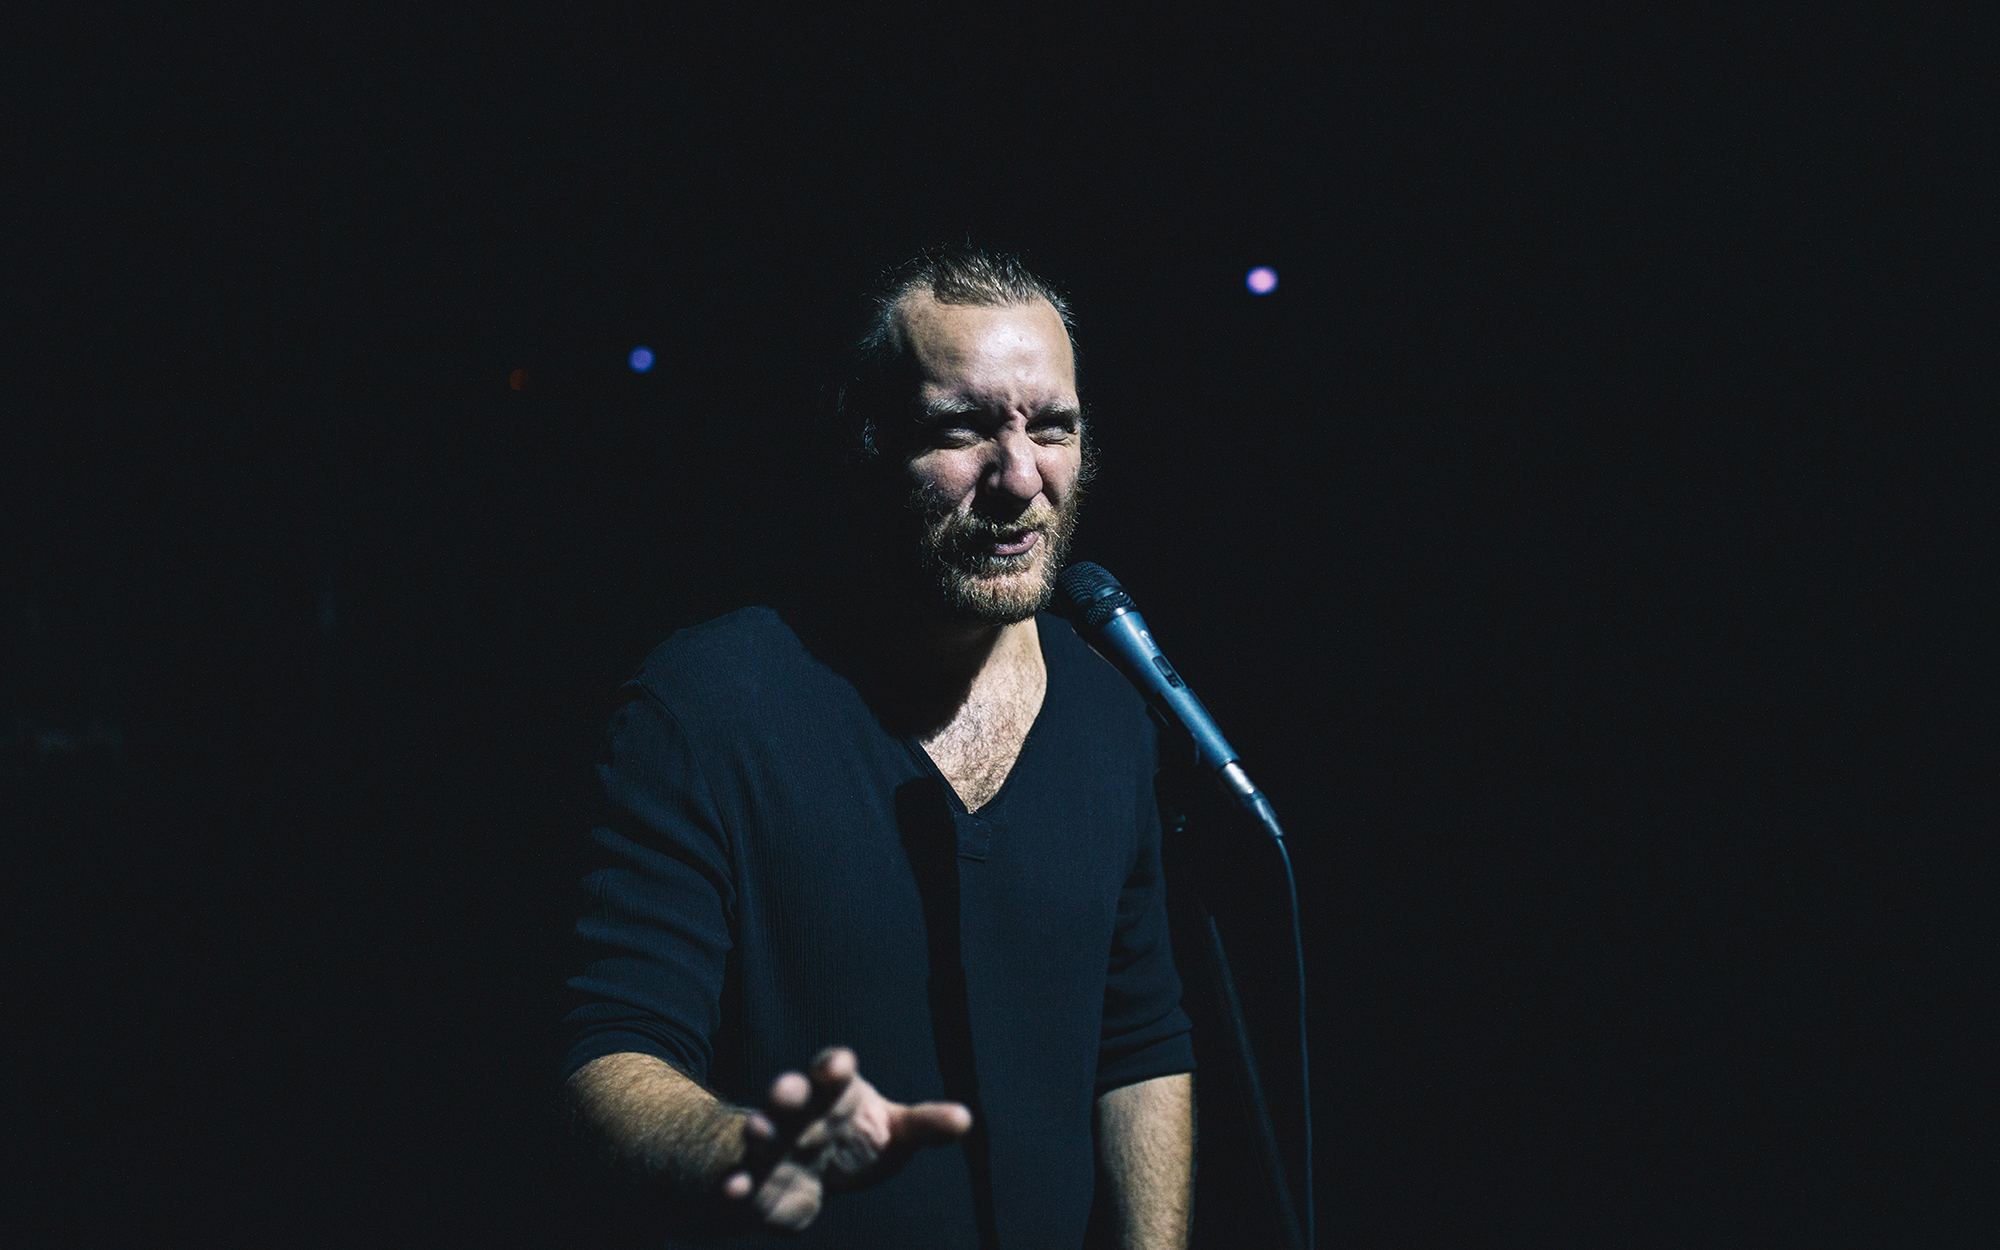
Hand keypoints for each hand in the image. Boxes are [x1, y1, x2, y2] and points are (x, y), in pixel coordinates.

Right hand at [722, 1046, 971, 1229]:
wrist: (802, 1174)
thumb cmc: (855, 1141)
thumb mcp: (893, 1132)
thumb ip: (925, 1125)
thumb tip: (965, 1119)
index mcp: (833, 1092)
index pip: (832, 1072)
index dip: (834, 1066)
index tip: (840, 1065)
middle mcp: (798, 1111)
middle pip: (792, 1094)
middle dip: (788, 1091)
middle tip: (786, 1090)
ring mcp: (773, 1144)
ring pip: (763, 1132)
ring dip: (759, 1130)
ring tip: (757, 1131)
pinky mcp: (755, 1178)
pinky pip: (742, 1178)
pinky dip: (736, 1183)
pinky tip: (733, 1188)